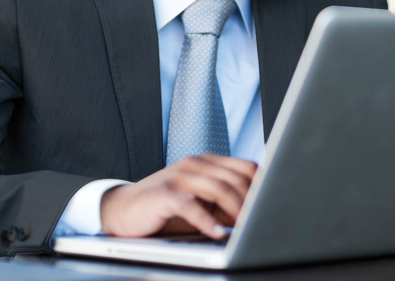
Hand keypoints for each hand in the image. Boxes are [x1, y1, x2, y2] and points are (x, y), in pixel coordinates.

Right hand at [100, 153, 256, 238]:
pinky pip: (190, 205)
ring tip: (245, 228)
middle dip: (252, 201)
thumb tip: (257, 213)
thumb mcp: (200, 201)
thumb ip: (224, 201)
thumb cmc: (166, 209)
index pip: (245, 167)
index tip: (272, 207)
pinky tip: (218, 233)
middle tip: (261, 222)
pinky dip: (207, 220)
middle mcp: (194, 163)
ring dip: (236, 211)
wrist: (122, 210)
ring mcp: (178, 176)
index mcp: (207, 162)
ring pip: (218, 188)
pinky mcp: (163, 193)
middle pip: (235, 178)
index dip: (262, 187)